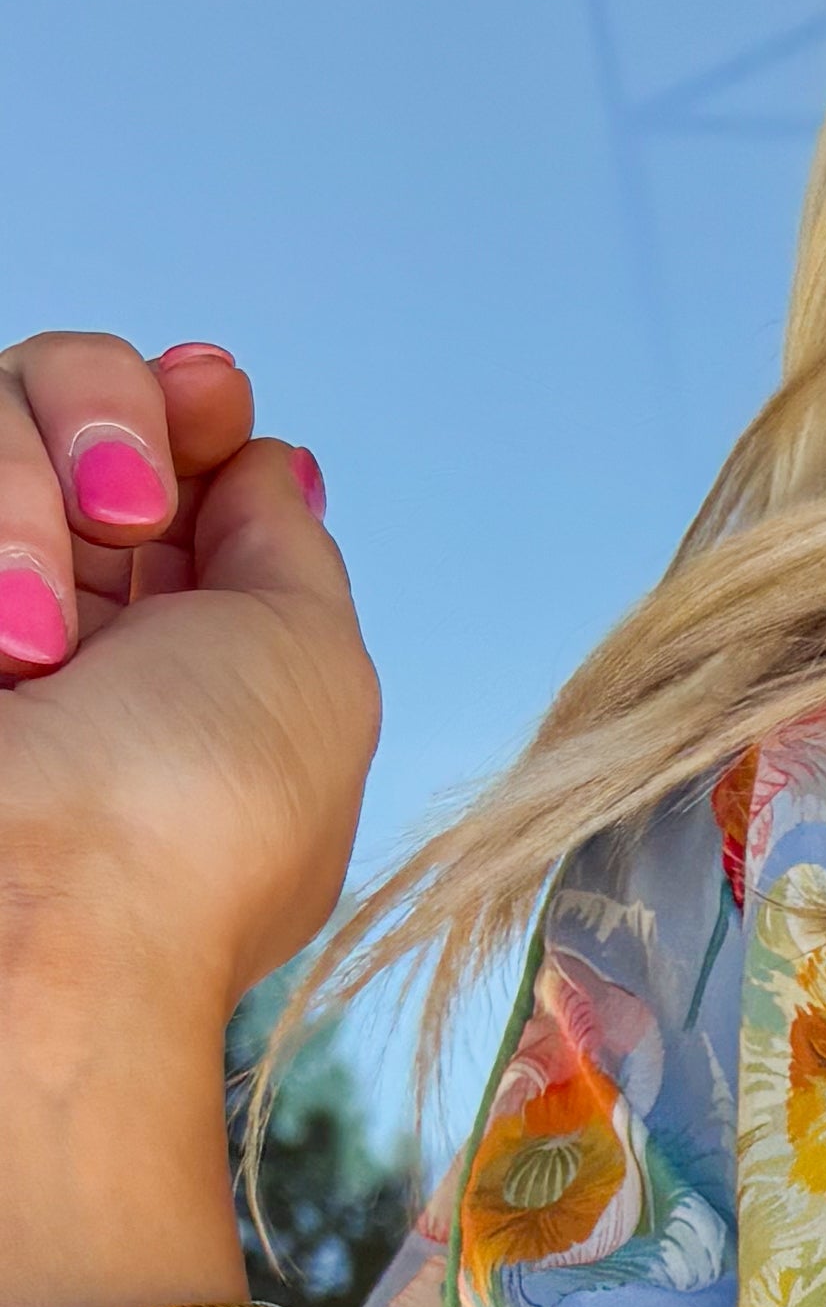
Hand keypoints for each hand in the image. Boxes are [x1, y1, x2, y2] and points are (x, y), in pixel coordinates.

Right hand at [0, 331, 377, 1049]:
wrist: (45, 911)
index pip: (170, 448)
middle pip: (66, 395)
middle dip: (106, 420)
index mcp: (187, 636)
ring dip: (23, 507)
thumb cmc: (196, 816)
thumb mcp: (315, 663)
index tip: (211, 397)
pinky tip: (8, 649)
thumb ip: (284, 542)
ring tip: (36, 640)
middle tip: (130, 515)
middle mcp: (69, 605)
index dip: (186, 403)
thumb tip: (263, 455)